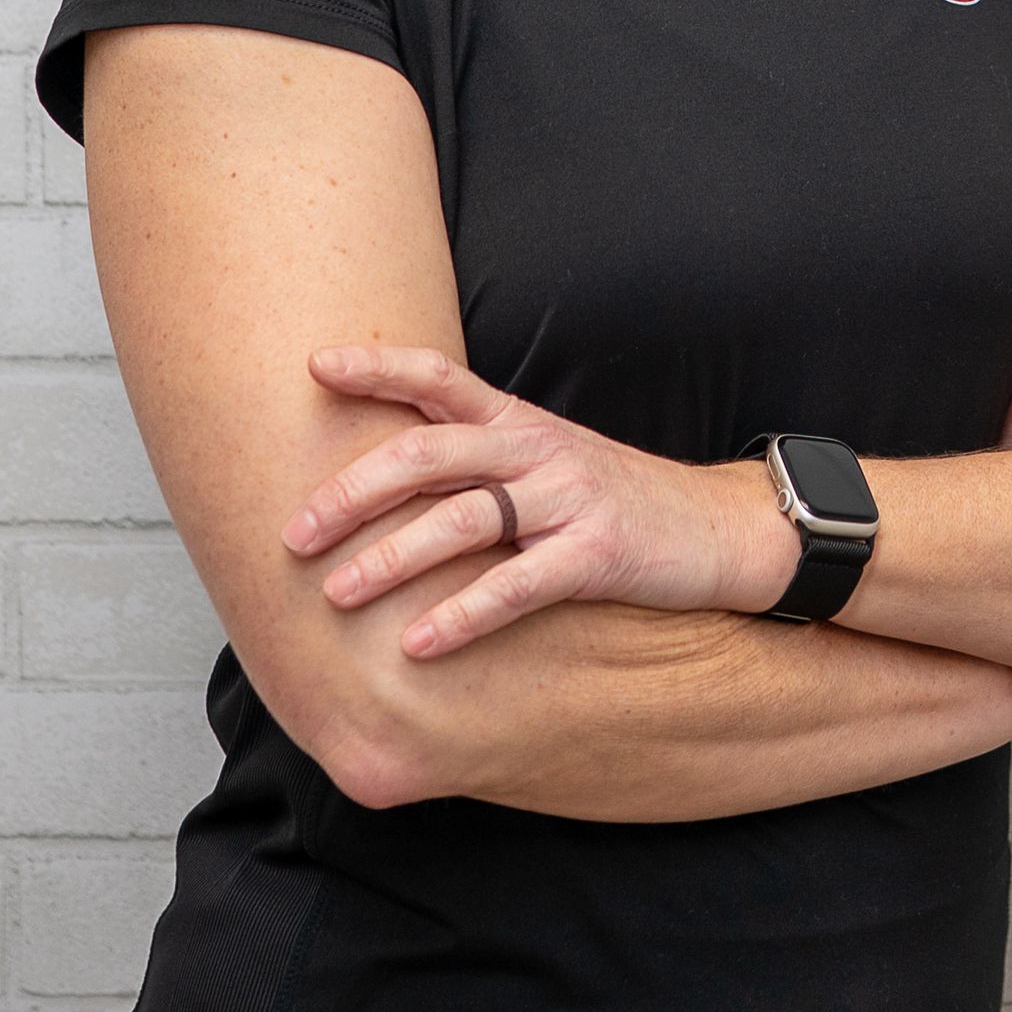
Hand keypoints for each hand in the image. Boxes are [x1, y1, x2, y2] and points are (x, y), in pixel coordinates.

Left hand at [281, 345, 771, 658]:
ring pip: (463, 518)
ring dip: (392, 558)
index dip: (378, 366)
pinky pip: (517, 585)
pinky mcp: (596, 554)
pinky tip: (420, 644)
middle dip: (353, 490)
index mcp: (519, 421)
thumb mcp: (548, 462)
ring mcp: (568, 497)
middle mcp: (536, 448)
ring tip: (337, 594)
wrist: (717, 528)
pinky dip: (464, 614)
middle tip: (295, 532)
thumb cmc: (615, 500)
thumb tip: (385, 483)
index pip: (439, 377)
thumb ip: (479, 464)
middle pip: (430, 451)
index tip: (315, 366)